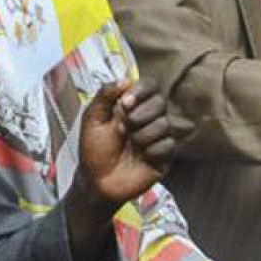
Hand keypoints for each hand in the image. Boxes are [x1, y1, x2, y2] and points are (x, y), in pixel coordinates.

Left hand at [75, 82, 174, 206]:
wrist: (97, 180)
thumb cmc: (94, 149)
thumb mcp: (92, 118)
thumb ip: (105, 96)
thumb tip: (125, 80)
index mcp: (131, 106)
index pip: (149, 86)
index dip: (142, 90)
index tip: (125, 102)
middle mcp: (148, 118)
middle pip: (160, 102)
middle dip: (140, 114)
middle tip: (122, 128)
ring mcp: (158, 137)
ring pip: (164, 124)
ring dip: (142, 135)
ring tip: (129, 144)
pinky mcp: (165, 156)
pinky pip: (168, 145)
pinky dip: (151, 150)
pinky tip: (141, 157)